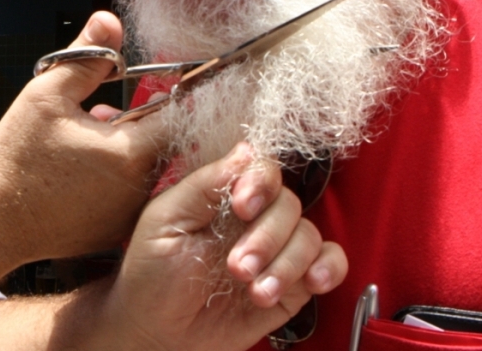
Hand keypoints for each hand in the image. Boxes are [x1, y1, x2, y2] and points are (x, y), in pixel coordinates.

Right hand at [0, 11, 169, 266]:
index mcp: (130, 151)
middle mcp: (140, 187)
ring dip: (130, 147)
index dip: (172, 92)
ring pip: (148, 168)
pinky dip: (118, 177)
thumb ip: (85, 58)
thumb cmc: (16, 161)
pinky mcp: (117, 231)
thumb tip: (108, 22)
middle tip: (106, 110)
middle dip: (142, 120)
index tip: (162, 83)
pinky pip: (132, 195)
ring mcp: (130, 214)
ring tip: (90, 137)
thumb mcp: (46, 96)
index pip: (180, 113)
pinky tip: (85, 170)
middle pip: (164, 140)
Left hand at [93, 143, 346, 350]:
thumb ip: (204, 186)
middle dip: (266, 238)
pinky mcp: (293, 283)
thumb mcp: (166, 222)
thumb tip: (245, 150)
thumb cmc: (151, 273)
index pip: (261, 170)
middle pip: (289, 205)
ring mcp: (277, 250)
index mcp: (224, 196)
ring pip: (309, 236)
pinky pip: (330, 263)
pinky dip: (329, 268)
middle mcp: (256, 218)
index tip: (243, 207)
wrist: (157, 330)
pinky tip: (312, 282)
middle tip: (236, 268)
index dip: (260, 183)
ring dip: (287, 264)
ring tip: (255, 292)